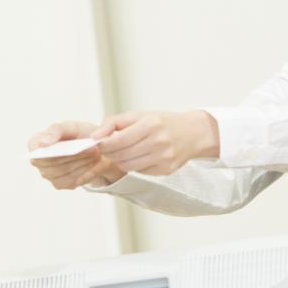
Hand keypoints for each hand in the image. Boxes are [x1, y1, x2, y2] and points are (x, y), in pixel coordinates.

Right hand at [28, 121, 125, 189]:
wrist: (92, 147)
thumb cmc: (77, 134)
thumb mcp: (70, 127)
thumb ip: (56, 130)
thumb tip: (42, 143)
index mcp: (37, 143)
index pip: (35, 150)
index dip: (46, 151)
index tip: (63, 149)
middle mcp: (39, 162)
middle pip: (53, 164)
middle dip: (74, 157)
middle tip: (93, 149)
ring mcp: (49, 175)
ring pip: (65, 173)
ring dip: (83, 164)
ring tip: (97, 155)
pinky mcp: (61, 184)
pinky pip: (74, 181)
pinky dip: (88, 172)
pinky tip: (98, 163)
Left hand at [92, 110, 219, 175]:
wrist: (193, 133)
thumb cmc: (163, 122)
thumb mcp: (139, 114)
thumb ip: (114, 122)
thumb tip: (95, 136)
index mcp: (151, 124)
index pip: (118, 140)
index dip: (104, 144)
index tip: (98, 143)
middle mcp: (158, 142)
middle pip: (121, 155)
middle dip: (109, 153)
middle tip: (107, 148)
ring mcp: (163, 158)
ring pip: (128, 167)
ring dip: (119, 161)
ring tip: (121, 152)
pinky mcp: (166, 170)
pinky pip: (139, 172)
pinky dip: (133, 166)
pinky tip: (137, 157)